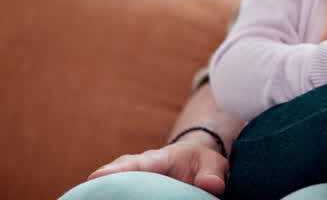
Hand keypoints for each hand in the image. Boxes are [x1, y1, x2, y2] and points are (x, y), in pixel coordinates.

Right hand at [87, 139, 227, 195]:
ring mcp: (130, 184)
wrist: (193, 165)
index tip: (96, 177)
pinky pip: (118, 196)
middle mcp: (135, 171)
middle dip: (98, 187)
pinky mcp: (130, 193)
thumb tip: (212, 185)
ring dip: (100, 194)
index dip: (115, 170)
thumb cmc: (200, 162)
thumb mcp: (212, 163)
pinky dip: (110, 198)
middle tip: (84, 196)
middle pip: (112, 178)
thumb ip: (212, 173)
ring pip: (109, 189)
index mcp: (155, 160)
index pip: (133, 163)